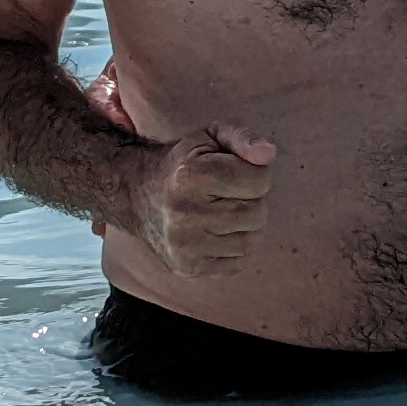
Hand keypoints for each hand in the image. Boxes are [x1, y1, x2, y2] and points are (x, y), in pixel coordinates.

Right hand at [128, 124, 274, 275]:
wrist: (138, 194)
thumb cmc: (185, 163)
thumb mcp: (210, 137)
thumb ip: (243, 137)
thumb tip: (268, 153)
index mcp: (190, 175)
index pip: (259, 179)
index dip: (255, 172)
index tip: (235, 170)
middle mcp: (184, 213)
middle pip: (257, 213)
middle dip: (252, 200)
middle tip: (228, 193)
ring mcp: (185, 245)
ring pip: (251, 241)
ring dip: (246, 226)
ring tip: (223, 211)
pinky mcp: (188, 268)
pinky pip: (239, 263)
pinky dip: (235, 247)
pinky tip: (215, 232)